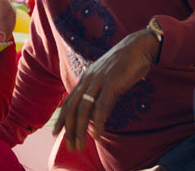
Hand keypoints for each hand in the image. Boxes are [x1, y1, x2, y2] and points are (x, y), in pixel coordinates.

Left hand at [54, 29, 159, 151]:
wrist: (138, 46)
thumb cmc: (125, 63)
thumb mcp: (107, 78)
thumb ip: (99, 92)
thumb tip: (95, 110)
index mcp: (86, 78)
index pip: (69, 102)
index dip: (62, 119)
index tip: (56, 133)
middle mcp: (88, 80)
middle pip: (73, 108)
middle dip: (69, 129)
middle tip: (70, 147)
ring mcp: (99, 81)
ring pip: (84, 109)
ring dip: (81, 130)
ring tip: (80, 146)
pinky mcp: (112, 83)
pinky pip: (102, 106)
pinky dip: (99, 122)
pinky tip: (98, 135)